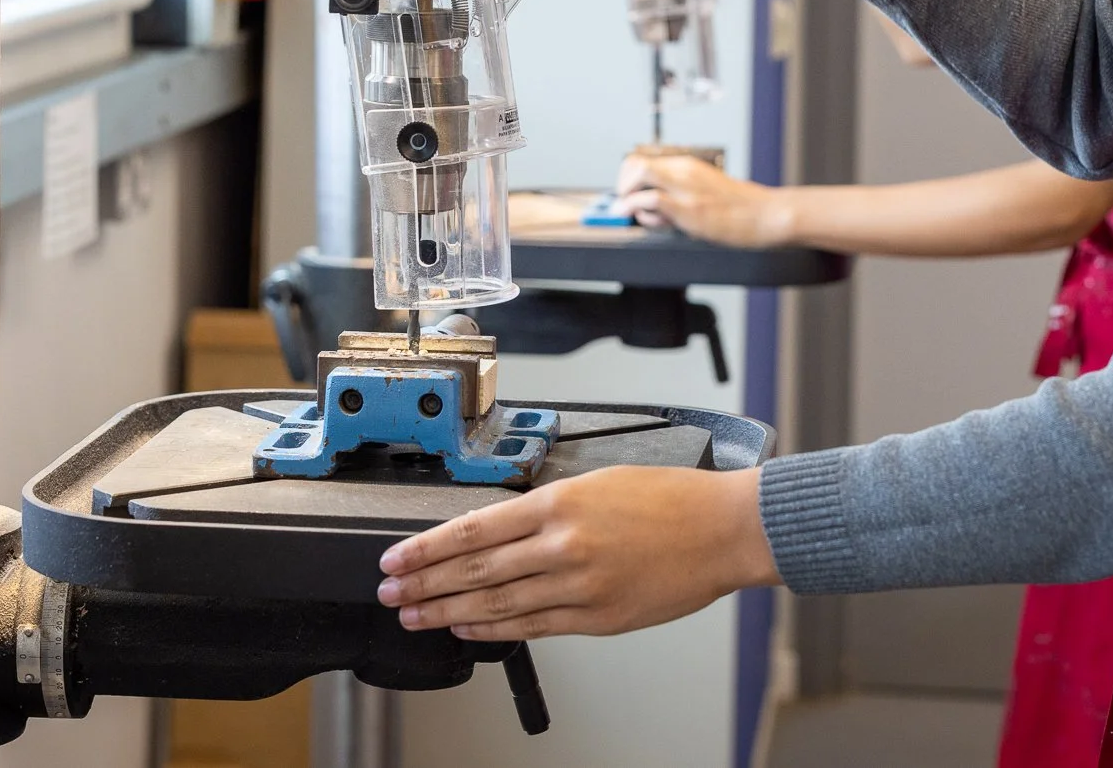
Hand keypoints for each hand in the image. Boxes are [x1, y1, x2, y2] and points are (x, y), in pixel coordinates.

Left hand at [377, 466, 777, 640]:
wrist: (722, 529)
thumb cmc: (670, 499)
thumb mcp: (597, 481)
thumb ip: (548, 509)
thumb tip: (498, 531)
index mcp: (559, 502)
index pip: (473, 528)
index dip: (426, 548)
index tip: (397, 557)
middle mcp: (562, 545)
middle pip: (475, 570)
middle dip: (424, 583)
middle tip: (390, 592)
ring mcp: (579, 586)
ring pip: (497, 604)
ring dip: (449, 612)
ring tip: (416, 616)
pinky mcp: (599, 618)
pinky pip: (534, 627)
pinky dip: (495, 630)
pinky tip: (468, 630)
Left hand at [615, 151, 790, 247]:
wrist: (766, 215)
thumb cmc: (739, 208)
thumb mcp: (704, 193)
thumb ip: (677, 196)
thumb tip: (650, 207)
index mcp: (686, 166)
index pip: (641, 160)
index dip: (626, 178)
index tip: (626, 195)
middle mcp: (683, 171)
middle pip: (634, 163)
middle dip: (621, 185)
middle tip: (625, 205)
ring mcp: (686, 188)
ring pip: (640, 175)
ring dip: (628, 197)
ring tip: (640, 216)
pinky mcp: (690, 208)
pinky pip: (653, 199)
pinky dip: (638, 208)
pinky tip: (645, 220)